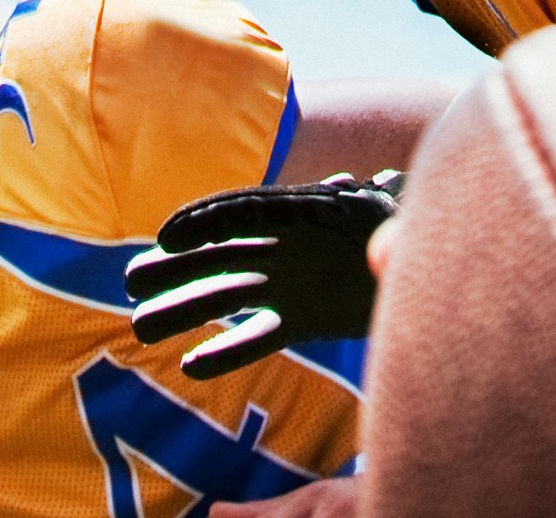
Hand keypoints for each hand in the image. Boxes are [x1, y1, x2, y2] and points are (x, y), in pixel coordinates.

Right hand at [127, 174, 397, 374]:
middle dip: (176, 267)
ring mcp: (288, 284)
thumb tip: (362, 190)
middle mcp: (285, 246)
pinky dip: (226, 350)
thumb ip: (375, 213)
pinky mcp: (300, 320)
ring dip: (184, 310)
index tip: (166, 238)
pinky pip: (257, 336)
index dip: (203, 222)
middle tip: (130, 282)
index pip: (244, 211)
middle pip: (221, 254)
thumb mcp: (394, 214)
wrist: (425, 260)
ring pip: (226, 296)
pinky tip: (191, 366)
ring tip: (140, 326)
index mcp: (300, 210)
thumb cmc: (405, 224)